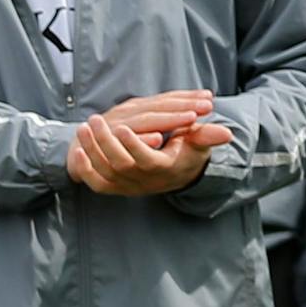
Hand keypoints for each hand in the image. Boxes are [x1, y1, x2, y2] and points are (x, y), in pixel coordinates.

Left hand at [67, 93, 230, 195]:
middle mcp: (144, 180)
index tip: (124, 127)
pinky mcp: (115, 186)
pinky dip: (85, 169)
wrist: (174, 174)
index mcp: (164, 168)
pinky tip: (78, 150)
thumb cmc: (186, 153)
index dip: (134, 145)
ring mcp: (127, 185)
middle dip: (106, 142)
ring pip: (105, 172)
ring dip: (92, 150)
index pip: (146, 160)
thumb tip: (227, 133)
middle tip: (97, 120)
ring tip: (84, 127)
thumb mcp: (198, 144)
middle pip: (120, 165)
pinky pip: (97, 183)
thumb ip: (208, 137)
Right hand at [101, 89, 214, 145]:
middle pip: (159, 106)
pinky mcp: (106, 141)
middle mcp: (129, 111)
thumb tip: (224, 131)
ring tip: (189, 119)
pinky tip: (156, 139)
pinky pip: (124, 140)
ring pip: (144, 120)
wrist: (81, 151)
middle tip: (206, 106)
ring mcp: (116, 124)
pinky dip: (140, 139)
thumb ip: (187, 129)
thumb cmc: (125, 140)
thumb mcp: (156, 131)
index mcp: (141, 106)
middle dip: (183, 106)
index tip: (211, 98)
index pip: (168, 99)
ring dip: (166, 120)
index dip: (189, 97)